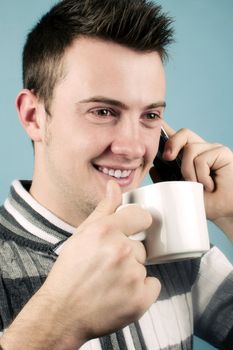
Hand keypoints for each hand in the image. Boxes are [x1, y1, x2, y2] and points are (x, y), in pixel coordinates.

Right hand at [1, 180, 159, 349]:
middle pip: (140, 247)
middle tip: (107, 267)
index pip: (141, 216)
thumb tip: (114, 185)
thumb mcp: (82, 234)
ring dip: (131, 274)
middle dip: (127, 255)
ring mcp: (132, 276)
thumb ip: (104, 208)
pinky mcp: (140, 299)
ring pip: (143, 267)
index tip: (132, 231)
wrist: (62, 313)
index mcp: (105, 230)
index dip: (136, 224)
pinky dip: (140, 291)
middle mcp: (121, 250)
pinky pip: (152, 285)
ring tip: (110, 283)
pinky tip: (120, 294)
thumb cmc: (70, 272)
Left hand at [150, 122, 232, 240]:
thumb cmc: (206, 202)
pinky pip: (201, 159)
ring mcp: (212, 150)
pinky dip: (201, 175)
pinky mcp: (222, 153)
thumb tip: (153, 168)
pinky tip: (209, 185)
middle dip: (172, 143)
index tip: (157, 123)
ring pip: (190, 149)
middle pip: (183, 133)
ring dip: (188, 171)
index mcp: (190, 157)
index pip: (177, 138)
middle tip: (166, 158)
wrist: (225, 211)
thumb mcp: (181, 191)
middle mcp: (201, 150)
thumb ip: (167, 179)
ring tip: (197, 185)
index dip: (167, 128)